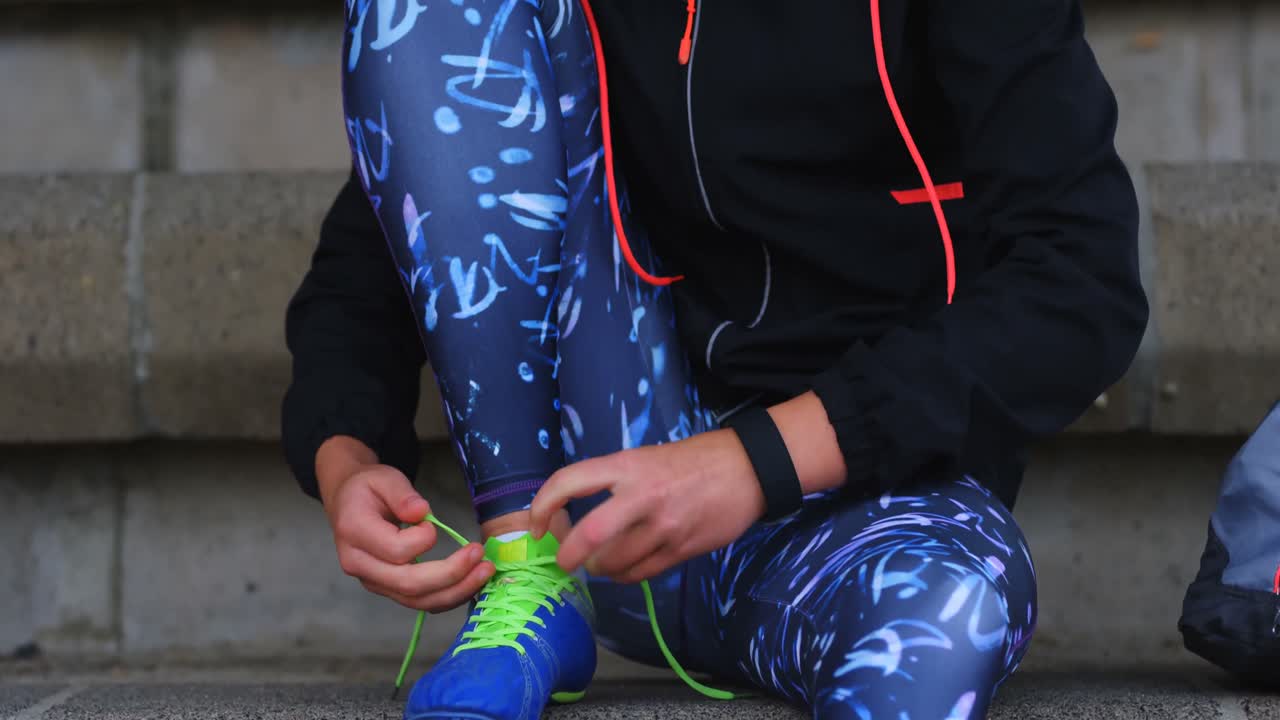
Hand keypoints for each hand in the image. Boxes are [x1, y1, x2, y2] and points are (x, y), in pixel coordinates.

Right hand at [317, 436, 492, 611]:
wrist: (349, 504)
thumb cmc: (368, 489)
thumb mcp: (383, 478)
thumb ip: (402, 494)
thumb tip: (421, 513)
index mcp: (356, 533)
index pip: (396, 550)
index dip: (423, 539)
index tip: (432, 522)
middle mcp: (359, 565)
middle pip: (409, 584)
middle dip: (451, 574)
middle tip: (480, 556)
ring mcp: (373, 581)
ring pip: (417, 600)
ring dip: (456, 590)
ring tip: (485, 572)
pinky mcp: (388, 589)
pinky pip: (420, 602)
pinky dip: (449, 596)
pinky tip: (472, 582)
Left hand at [528, 429, 765, 582]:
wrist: (748, 469)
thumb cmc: (693, 459)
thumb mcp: (646, 457)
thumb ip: (615, 483)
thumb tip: (578, 513)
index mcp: (628, 466)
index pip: (569, 482)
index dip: (543, 506)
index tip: (536, 524)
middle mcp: (643, 496)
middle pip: (590, 535)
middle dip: (568, 555)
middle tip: (563, 561)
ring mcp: (664, 527)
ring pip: (614, 564)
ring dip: (599, 569)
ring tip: (599, 564)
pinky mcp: (682, 549)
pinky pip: (641, 574)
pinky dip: (624, 576)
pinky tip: (624, 569)